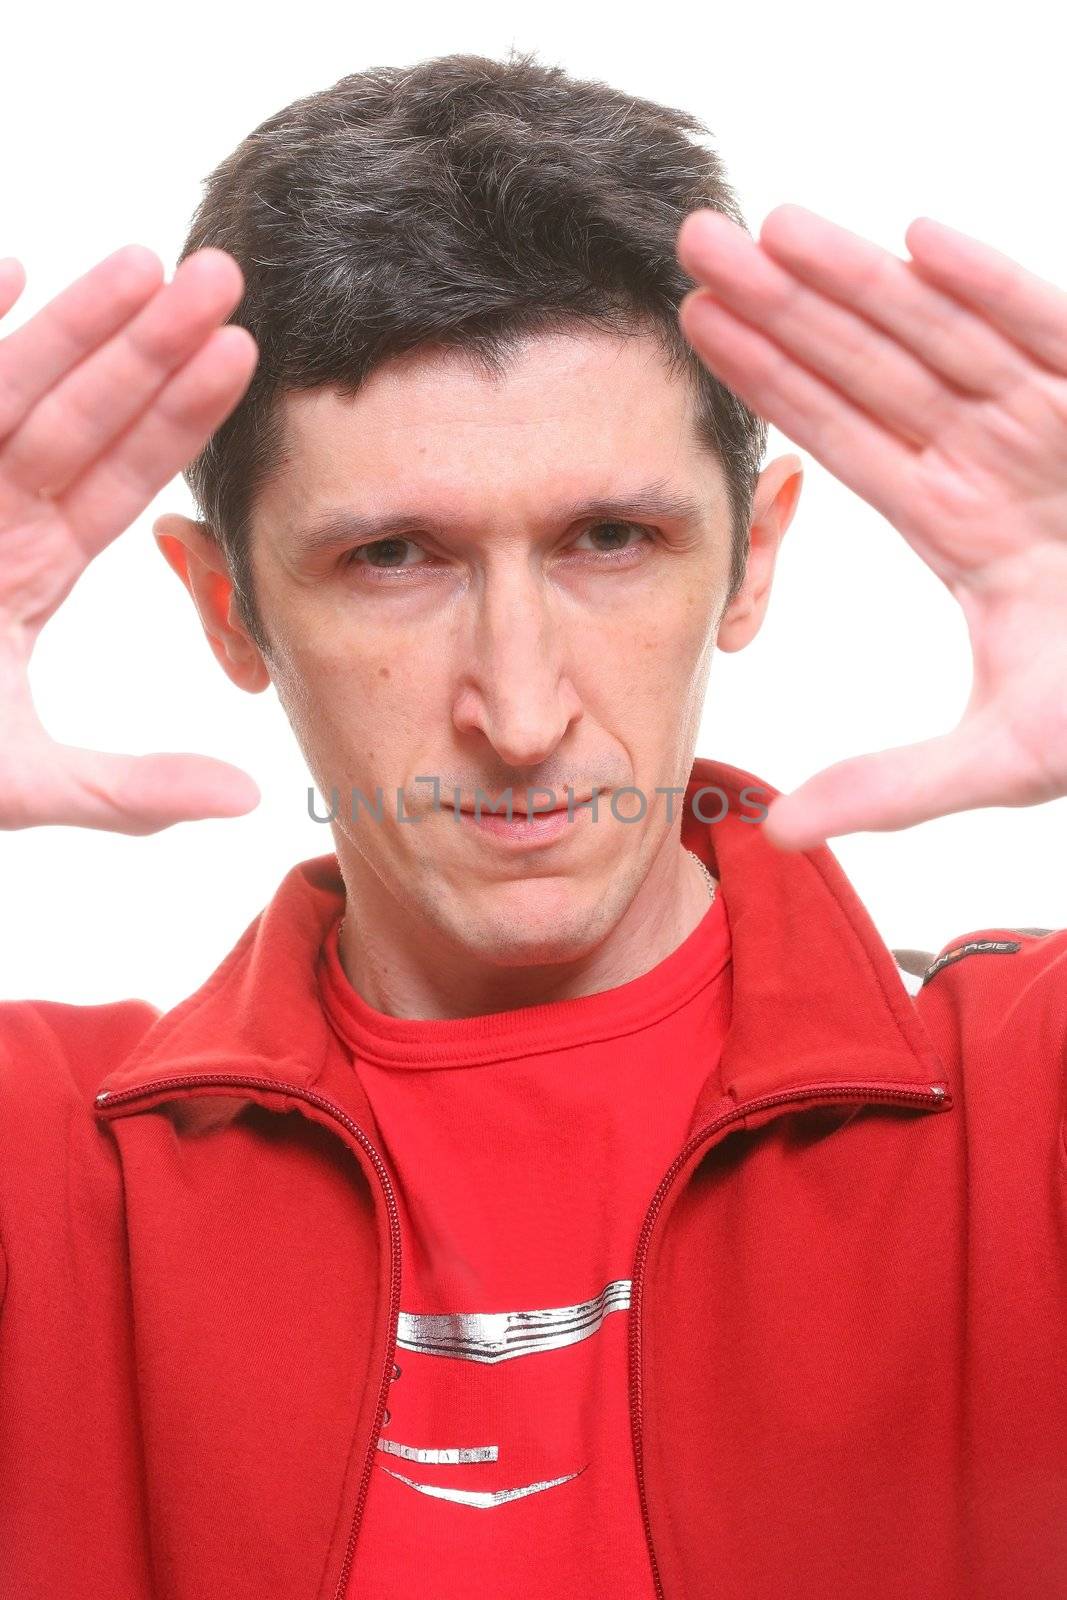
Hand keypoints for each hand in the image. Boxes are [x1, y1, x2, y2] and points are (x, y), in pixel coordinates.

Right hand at [0, 244, 259, 832]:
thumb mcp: (22, 783)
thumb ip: (130, 790)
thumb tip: (245, 801)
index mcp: (27, 567)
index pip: (120, 476)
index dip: (180, 418)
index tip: (244, 360)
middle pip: (80, 416)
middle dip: (149, 349)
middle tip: (223, 279)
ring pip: (8, 388)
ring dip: (72, 325)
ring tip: (146, 264)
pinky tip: (9, 271)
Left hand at [676, 204, 1066, 850]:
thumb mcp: (1005, 755)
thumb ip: (894, 786)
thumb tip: (778, 835)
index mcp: (963, 523)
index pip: (844, 436)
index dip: (770, 382)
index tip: (693, 326)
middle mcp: (1002, 461)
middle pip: (872, 369)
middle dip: (787, 307)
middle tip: (695, 242)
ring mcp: (1061, 425)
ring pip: (946, 338)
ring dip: (861, 282)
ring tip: (771, 228)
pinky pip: (1052, 337)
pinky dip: (996, 294)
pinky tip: (920, 245)